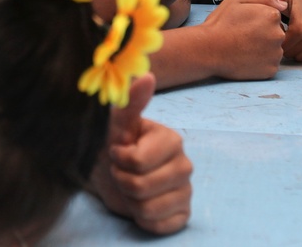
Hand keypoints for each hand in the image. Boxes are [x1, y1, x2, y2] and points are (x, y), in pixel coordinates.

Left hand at [90, 74, 191, 234]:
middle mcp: (185, 165)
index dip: (120, 161)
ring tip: (131, 187)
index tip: (118, 152)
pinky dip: (144, 220)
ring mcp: (186, 191)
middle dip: (123, 182)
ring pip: (148, 209)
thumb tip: (147, 75)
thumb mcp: (118, 122)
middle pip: (142, 187)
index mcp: (173, 140)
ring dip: (131, 202)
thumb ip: (131, 101)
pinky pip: (160, 226)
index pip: (137, 162)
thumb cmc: (116, 144)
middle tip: (122, 172)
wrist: (115, 172)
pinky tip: (142, 204)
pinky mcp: (183, 214)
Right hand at [199, 0, 286, 79]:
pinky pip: (270, 64)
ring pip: (274, 49)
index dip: (258, 19)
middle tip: (243, 36)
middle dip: (264, 33)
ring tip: (244, 48)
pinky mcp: (271, 70)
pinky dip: (261, 62)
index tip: (244, 23)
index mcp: (272, 16)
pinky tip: (246, 58)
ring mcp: (275, 54)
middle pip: (276, 32)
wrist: (209, 50)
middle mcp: (278, 35)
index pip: (273, 16)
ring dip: (263, 48)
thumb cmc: (221, 23)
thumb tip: (283, 4)